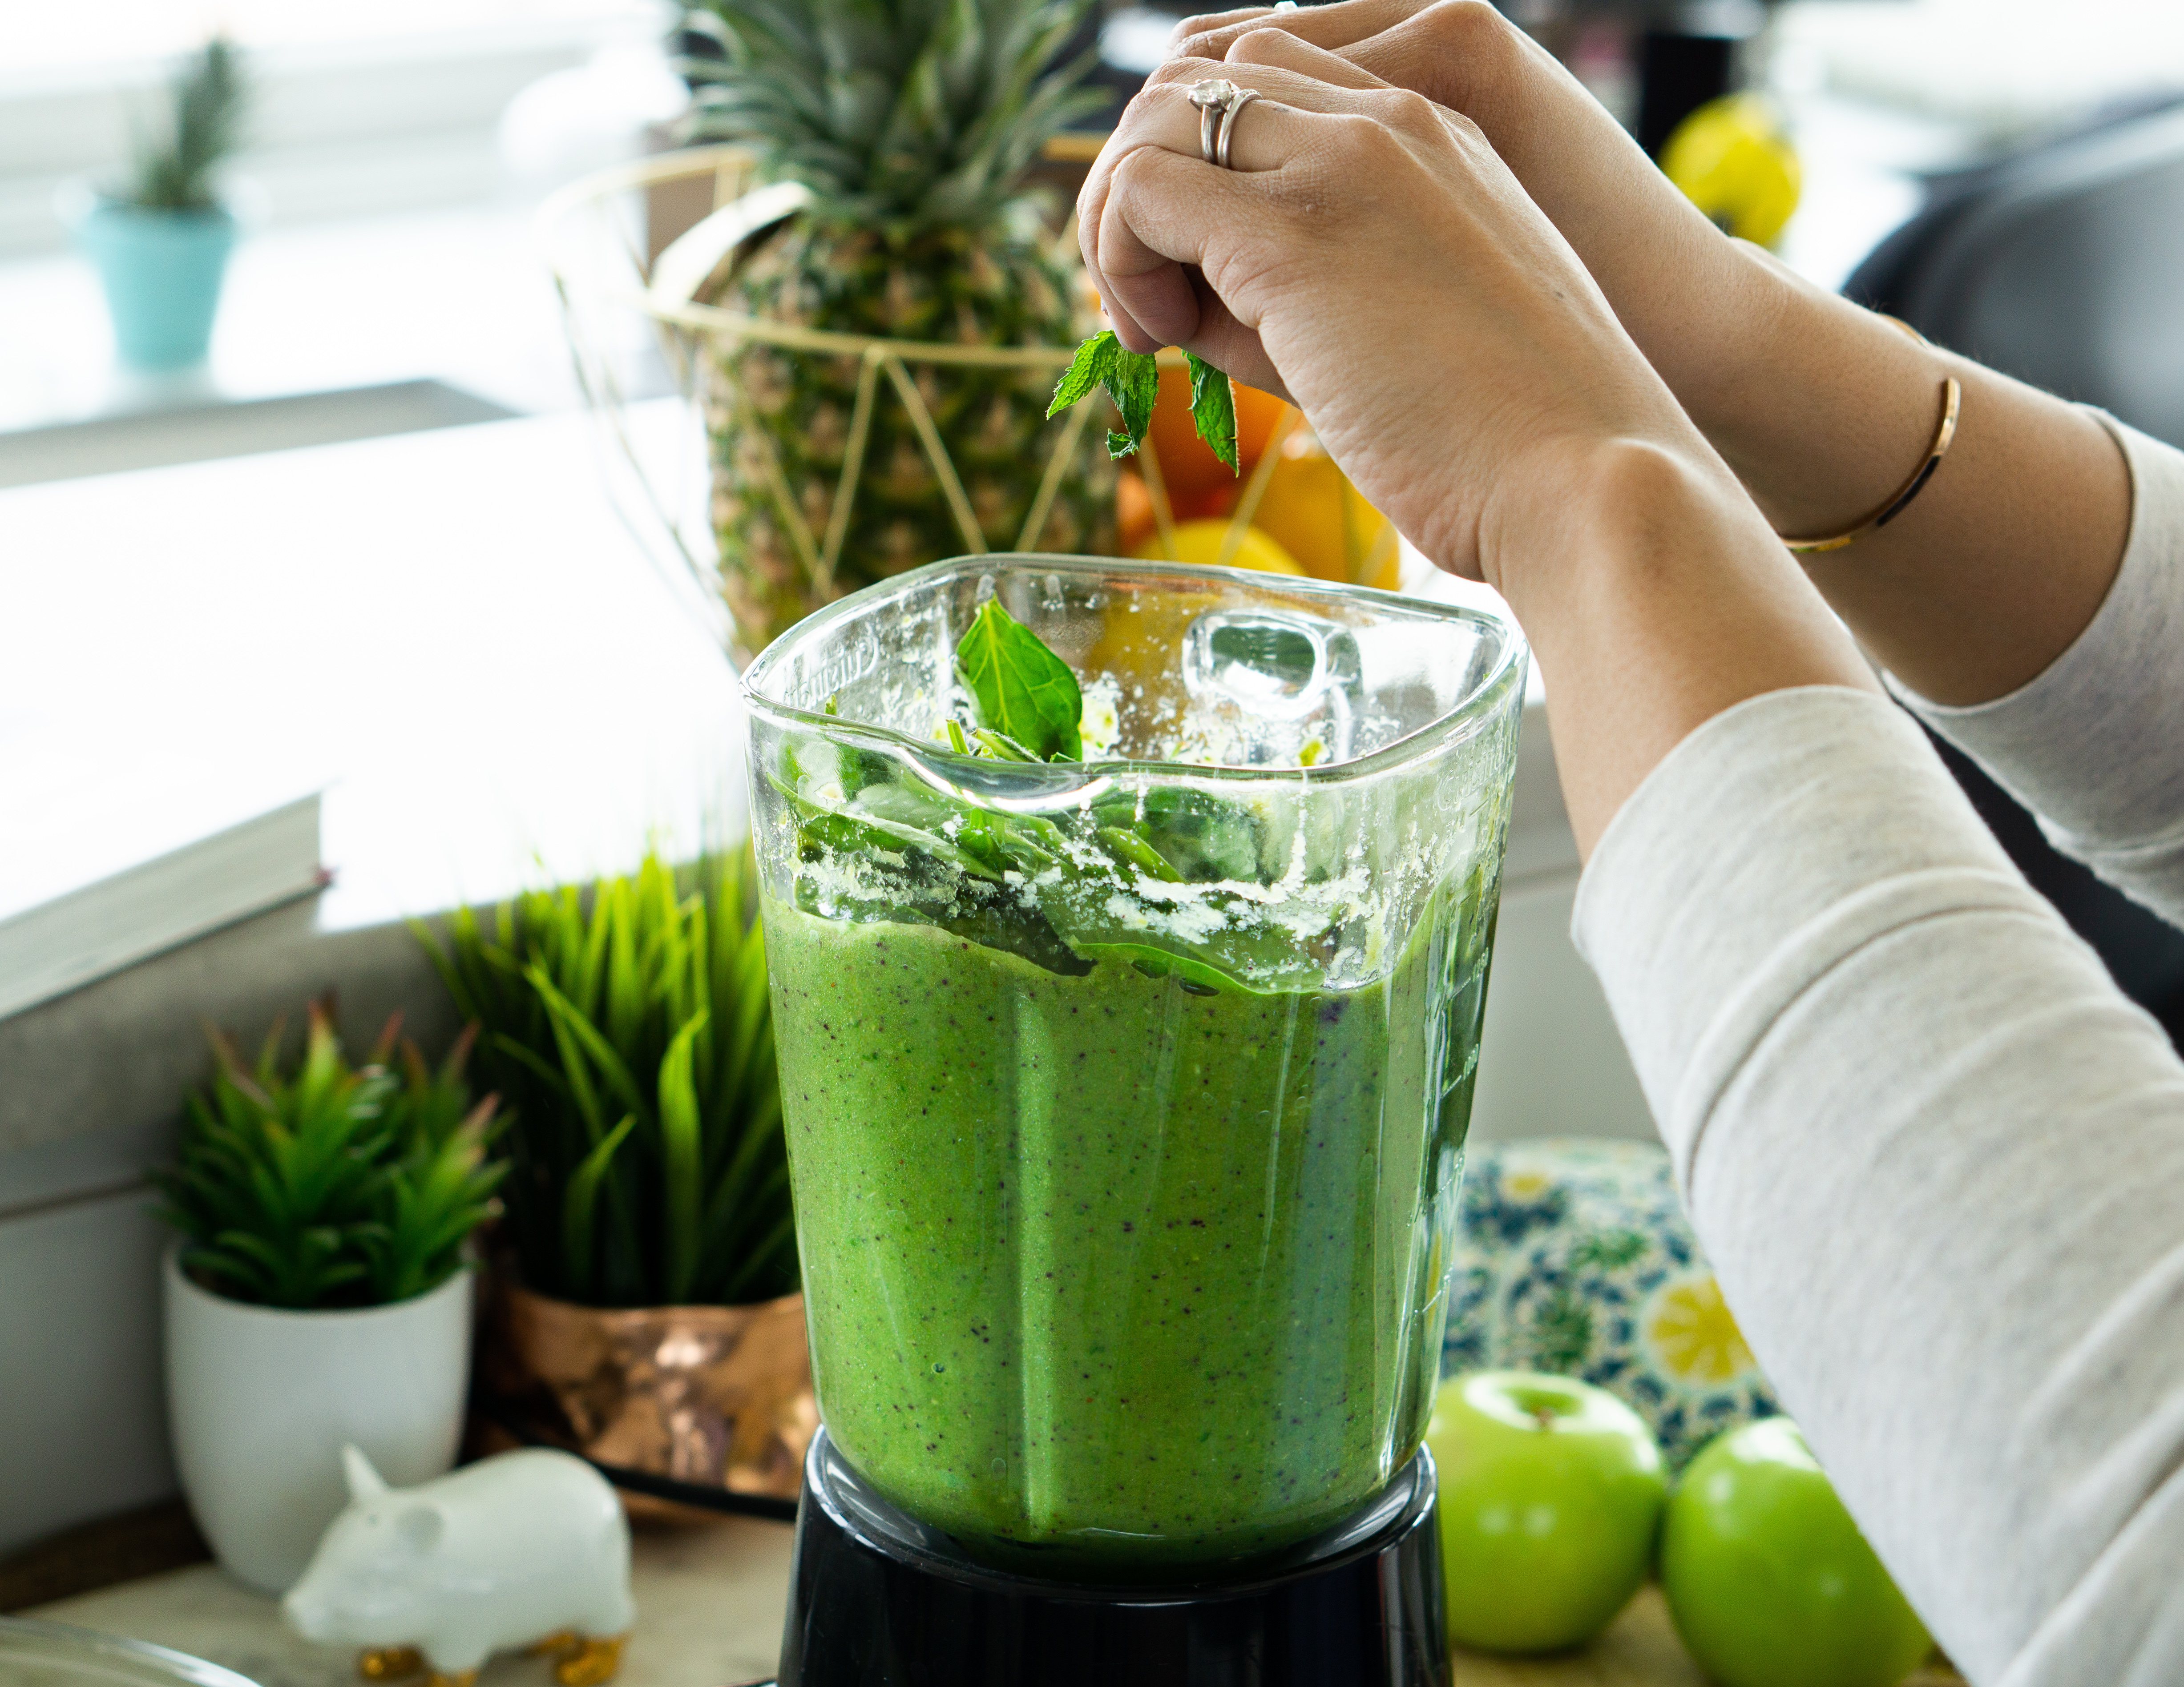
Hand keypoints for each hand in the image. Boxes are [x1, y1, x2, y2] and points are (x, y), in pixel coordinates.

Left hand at [1075, 50, 1712, 584]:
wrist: (1587, 480)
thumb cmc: (1503, 441)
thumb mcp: (1395, 329)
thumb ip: (1294, 290)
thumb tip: (1177, 301)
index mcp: (1429, 135)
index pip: (1263, 81)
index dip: (1200, 169)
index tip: (1192, 281)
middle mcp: (1388, 122)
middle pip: (1199, 76)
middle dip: (1141, 181)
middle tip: (1146, 304)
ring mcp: (1347, 162)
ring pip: (1159, 114)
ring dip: (1122, 217)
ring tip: (1151, 325)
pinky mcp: (1298, 233)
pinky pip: (1142, 187)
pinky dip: (1119, 258)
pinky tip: (1162, 339)